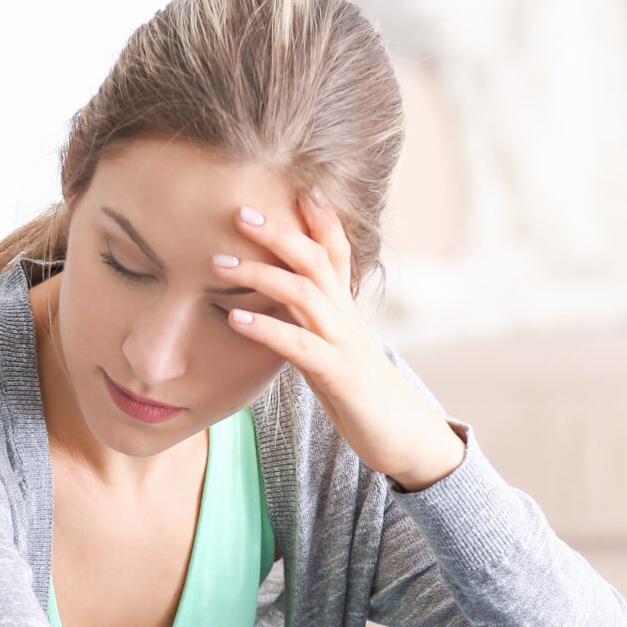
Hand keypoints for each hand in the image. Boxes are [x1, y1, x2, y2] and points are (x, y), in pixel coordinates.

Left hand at [213, 192, 466, 490]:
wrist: (407, 439)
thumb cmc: (366, 398)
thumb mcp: (337, 353)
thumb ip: (312, 326)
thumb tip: (280, 309)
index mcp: (346, 311)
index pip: (335, 252)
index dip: (319, 219)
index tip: (297, 186)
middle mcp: (347, 318)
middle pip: (315, 260)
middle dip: (279, 233)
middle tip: (240, 212)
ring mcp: (344, 344)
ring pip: (304, 293)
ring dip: (259, 274)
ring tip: (218, 265)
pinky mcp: (338, 375)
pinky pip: (299, 345)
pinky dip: (267, 328)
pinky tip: (235, 320)